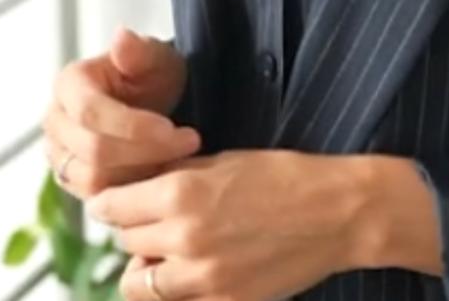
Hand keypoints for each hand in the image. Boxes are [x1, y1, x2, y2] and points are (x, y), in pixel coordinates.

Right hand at [41, 25, 199, 199]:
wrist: (155, 102)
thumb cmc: (153, 76)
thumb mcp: (155, 56)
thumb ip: (139, 50)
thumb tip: (122, 38)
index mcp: (69, 84)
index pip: (91, 112)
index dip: (133, 125)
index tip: (173, 128)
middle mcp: (55, 122)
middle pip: (92, 150)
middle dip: (145, 151)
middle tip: (189, 143)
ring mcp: (61, 155)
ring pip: (94, 180)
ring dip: (142, 173)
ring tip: (179, 159)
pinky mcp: (75, 181)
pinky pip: (99, 199)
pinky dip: (134, 193)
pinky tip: (164, 175)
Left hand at [91, 150, 365, 300]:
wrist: (338, 213)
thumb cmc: (286, 177)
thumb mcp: (224, 161)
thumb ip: (176, 176)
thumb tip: (139, 187)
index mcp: (180, 193)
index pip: (111, 206)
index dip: (112, 202)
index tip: (116, 202)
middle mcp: (182, 237)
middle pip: (124, 241)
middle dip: (134, 230)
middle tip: (153, 221)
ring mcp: (201, 277)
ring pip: (138, 281)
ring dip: (147, 264)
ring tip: (168, 251)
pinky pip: (175, 300)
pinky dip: (176, 287)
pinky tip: (196, 269)